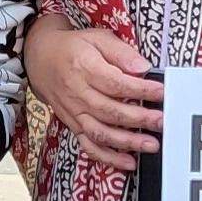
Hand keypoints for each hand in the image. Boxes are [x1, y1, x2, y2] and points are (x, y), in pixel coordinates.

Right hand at [28, 20, 162, 163]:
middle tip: (161, 121)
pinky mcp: (73, 124)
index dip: (140, 90)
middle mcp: (77, 93)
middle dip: (139, 118)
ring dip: (127, 142)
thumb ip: (121, 52)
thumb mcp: (97, 38)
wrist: (41, 59)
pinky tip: (128, 162)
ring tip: (150, 144)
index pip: (116, 83)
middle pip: (110, 111)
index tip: (161, 92)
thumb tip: (142, 68)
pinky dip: (108, 157)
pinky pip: (89, 145)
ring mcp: (74, 112)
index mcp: (84, 68)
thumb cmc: (72, 48)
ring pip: (101, 132)